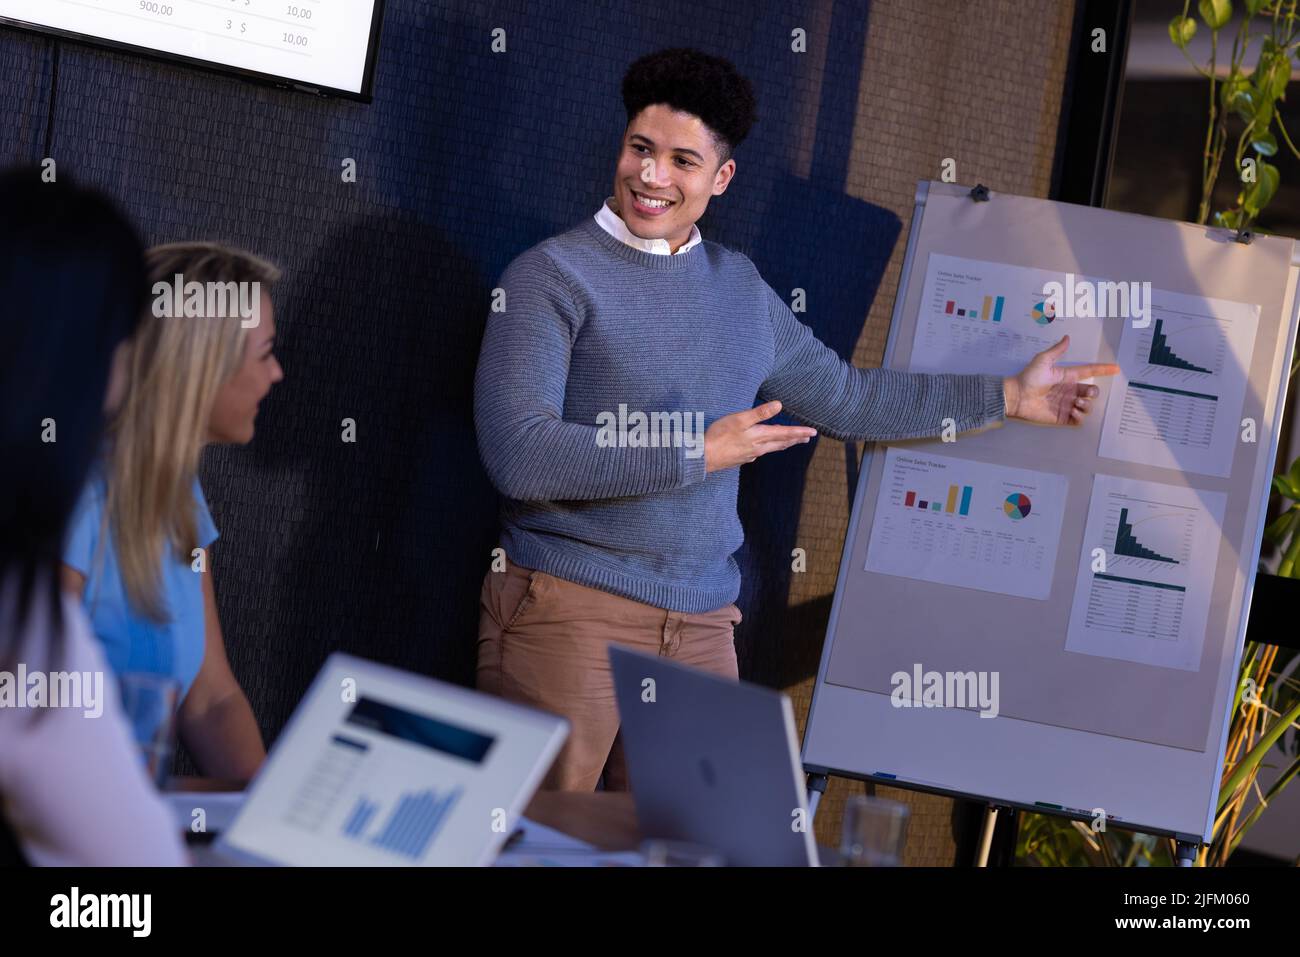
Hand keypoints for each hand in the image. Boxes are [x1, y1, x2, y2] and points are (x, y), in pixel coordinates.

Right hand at [704, 401, 816, 472]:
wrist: (703, 457)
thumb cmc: (719, 436)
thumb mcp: (739, 419)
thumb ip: (759, 413)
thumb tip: (779, 405)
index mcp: (759, 436)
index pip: (784, 433)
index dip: (799, 432)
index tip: (813, 432)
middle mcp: (758, 447)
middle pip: (780, 443)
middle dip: (794, 439)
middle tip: (807, 438)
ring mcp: (749, 454)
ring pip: (770, 448)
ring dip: (783, 444)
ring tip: (790, 442)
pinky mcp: (740, 458)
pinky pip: (759, 452)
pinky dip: (767, 448)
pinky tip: (763, 449)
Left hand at [1004, 335, 1119, 425]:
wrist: (1017, 396)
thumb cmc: (1028, 378)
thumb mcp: (1043, 360)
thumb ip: (1057, 350)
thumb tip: (1067, 337)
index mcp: (1067, 376)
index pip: (1089, 372)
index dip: (1103, 370)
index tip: (1116, 368)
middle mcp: (1069, 391)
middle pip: (1092, 392)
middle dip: (1093, 393)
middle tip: (1084, 395)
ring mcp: (1066, 404)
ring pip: (1087, 406)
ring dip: (1086, 406)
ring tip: (1074, 404)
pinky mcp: (1062, 417)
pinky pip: (1079, 420)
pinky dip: (1080, 416)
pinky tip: (1072, 412)